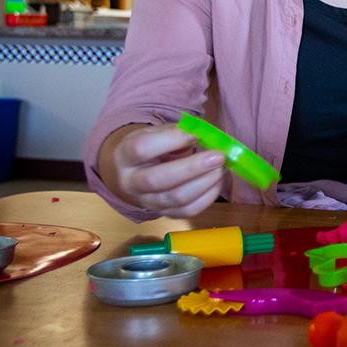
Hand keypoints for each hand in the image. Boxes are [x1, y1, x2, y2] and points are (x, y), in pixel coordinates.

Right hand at [102, 124, 225, 216]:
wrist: (136, 173)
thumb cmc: (152, 148)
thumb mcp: (156, 133)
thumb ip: (177, 132)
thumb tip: (205, 135)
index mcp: (125, 156)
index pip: (142, 148)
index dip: (171, 140)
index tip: (196, 134)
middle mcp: (131, 183)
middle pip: (158, 179)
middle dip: (192, 168)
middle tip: (218, 156)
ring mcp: (148, 202)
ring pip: (176, 198)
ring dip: (205, 182)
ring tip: (221, 167)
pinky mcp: (166, 214)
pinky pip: (188, 211)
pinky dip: (208, 196)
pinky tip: (218, 181)